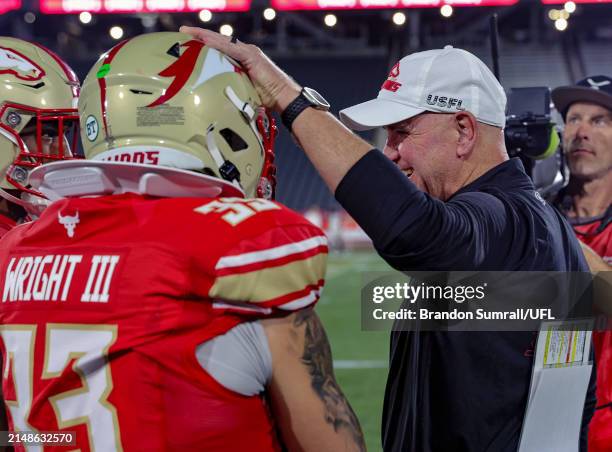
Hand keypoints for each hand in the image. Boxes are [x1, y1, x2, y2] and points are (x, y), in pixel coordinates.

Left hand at [179, 26, 300, 111]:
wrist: (284, 98)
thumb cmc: (268, 99)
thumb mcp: (246, 91)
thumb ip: (234, 88)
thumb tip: (218, 97)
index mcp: (243, 59)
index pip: (221, 48)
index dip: (205, 44)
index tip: (190, 41)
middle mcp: (245, 52)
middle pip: (219, 41)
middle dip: (200, 36)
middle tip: (183, 32)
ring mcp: (249, 52)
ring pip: (222, 41)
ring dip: (204, 36)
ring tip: (188, 33)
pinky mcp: (251, 56)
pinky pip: (230, 48)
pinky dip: (216, 44)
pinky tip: (204, 41)